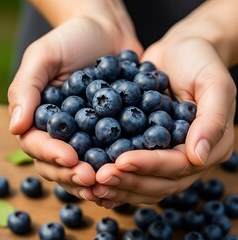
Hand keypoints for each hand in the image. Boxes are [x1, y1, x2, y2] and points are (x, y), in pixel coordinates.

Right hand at [8, 16, 141, 200]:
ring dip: (96, 177)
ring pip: (87, 163)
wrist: (107, 33)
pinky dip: (117, 163)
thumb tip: (16, 127)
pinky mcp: (113, 130)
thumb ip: (26, 89)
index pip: (39, 144)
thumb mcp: (44, 56)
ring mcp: (89, 133)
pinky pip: (112, 150)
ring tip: (108, 184)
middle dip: (74, 173)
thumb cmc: (72, 39)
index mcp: (43, 117)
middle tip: (91, 179)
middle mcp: (65, 130)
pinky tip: (127, 171)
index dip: (52, 155)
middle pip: (62, 162)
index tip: (70, 158)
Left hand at [93, 32, 235, 207]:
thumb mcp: (214, 83)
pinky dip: (118, 176)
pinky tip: (97, 180)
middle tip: (101, 177)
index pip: (178, 165)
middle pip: (160, 181)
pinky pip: (134, 168)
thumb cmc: (200, 61)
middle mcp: (188, 156)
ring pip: (145, 181)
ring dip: (120, 185)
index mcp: (210, 146)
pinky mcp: (148, 146)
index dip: (150, 165)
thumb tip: (199, 157)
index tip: (122, 162)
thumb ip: (213, 118)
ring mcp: (167, 153)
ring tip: (94, 183)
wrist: (180, 51)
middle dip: (130, 180)